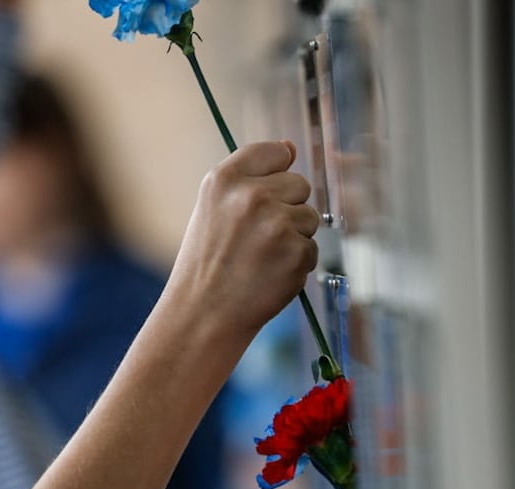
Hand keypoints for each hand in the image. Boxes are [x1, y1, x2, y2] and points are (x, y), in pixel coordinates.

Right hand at [164, 140, 319, 347]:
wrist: (203, 315)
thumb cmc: (207, 262)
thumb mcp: (213, 208)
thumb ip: (250, 176)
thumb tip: (291, 148)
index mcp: (225, 178)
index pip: (275, 152)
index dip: (273, 177)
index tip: (258, 201)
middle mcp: (251, 195)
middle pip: (299, 185)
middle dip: (286, 209)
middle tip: (256, 238)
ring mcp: (276, 224)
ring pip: (310, 217)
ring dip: (293, 237)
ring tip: (261, 258)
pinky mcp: (295, 253)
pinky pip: (312, 248)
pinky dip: (296, 264)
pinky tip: (269, 275)